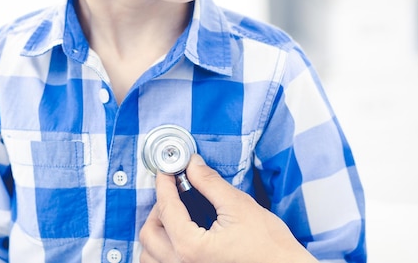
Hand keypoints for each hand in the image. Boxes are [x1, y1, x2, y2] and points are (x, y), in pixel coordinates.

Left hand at [139, 154, 317, 262]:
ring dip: (157, 233)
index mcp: (190, 247)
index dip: (164, 183)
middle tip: (175, 193)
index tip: (166, 171)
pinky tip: (180, 236)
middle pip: (149, 234)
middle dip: (158, 209)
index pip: (166, 208)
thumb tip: (192, 164)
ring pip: (150, 256)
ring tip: (176, 217)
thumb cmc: (269, 245)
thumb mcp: (238, 206)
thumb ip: (209, 183)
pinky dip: (163, 251)